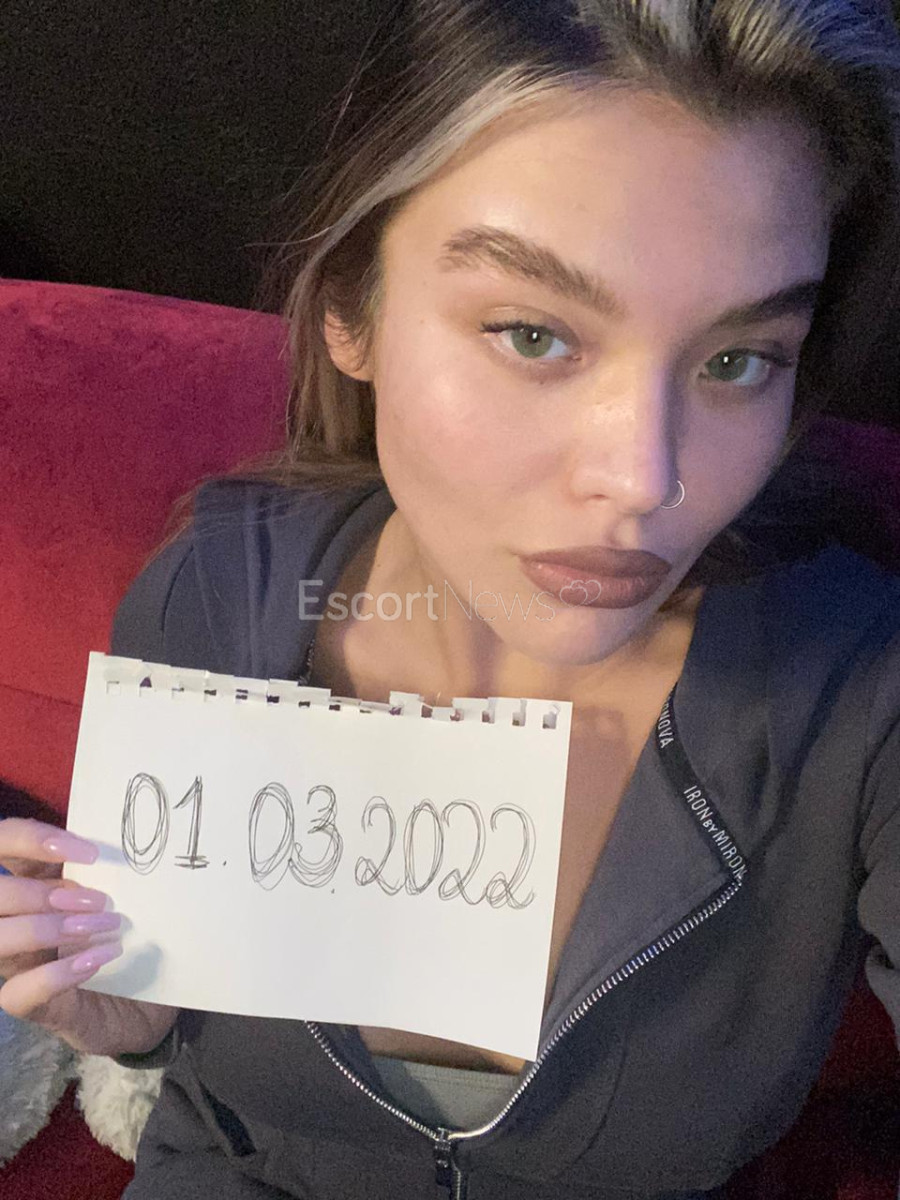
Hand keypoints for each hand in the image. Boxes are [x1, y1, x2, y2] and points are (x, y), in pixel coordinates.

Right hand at [0, 817, 177, 1055]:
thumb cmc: (130, 933)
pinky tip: (94, 962)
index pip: (3, 844)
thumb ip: (102, 870)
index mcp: (31, 880)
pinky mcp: (31, 1005)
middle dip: (42, 893)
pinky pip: (17, 993)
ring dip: (50, 929)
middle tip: (102, 902)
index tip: (88, 853)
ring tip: (106, 928)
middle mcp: (12, 920)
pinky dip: (56, 974)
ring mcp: (17, 964)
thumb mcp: (119, 893)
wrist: (145, 999)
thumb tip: (115, 847)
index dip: (31, 839)